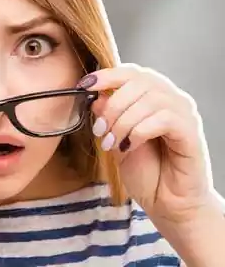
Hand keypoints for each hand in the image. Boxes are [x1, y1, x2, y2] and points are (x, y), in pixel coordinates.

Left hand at [84, 65, 214, 226]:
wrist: (167, 202)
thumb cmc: (145, 169)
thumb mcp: (116, 138)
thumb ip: (108, 116)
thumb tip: (95, 95)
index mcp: (154, 95)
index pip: (131, 72)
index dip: (106, 75)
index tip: (84, 85)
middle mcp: (173, 99)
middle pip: (139, 82)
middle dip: (112, 105)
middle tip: (99, 129)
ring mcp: (185, 115)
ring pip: (150, 100)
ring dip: (122, 122)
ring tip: (111, 143)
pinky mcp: (192, 133)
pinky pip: (164, 119)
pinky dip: (139, 131)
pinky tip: (129, 147)